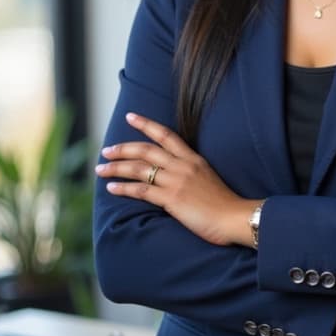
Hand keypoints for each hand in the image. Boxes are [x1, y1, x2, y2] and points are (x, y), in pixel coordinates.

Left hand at [95, 112, 257, 246]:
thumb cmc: (224, 204)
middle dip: (122, 148)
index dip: (146, 124)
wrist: (235, 217)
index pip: (166, 135)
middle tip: (106, 150)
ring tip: (101, 169)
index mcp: (193, 158)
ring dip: (116, 167)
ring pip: (139, 168)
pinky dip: (124, 188)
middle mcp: (183, 166)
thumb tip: (172, 175)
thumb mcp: (208, 178)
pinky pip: (141, 190)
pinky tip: (112, 187)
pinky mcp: (172, 199)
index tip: (130, 117)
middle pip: (146, 149)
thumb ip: (190, 173)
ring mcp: (176, 181)